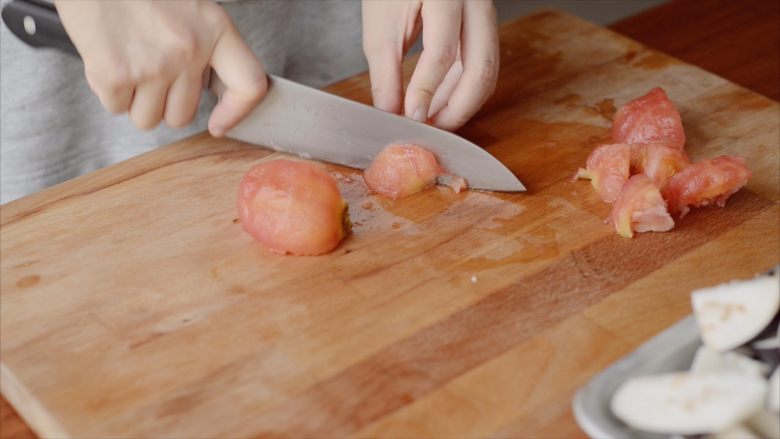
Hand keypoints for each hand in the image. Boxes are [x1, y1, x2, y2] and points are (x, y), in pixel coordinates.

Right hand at [55, 0, 266, 135]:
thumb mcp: (190, 8)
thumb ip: (207, 47)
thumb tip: (213, 90)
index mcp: (215, 29)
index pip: (249, 85)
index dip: (236, 113)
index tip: (219, 124)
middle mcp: (189, 50)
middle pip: (183, 115)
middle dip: (165, 103)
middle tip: (151, 72)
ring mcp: (152, 65)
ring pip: (148, 119)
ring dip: (136, 101)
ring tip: (129, 62)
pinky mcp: (115, 74)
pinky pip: (116, 107)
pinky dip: (110, 91)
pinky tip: (109, 58)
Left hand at [362, 0, 498, 130]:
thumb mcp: (380, 27)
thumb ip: (385, 74)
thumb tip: (392, 114)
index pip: (442, 51)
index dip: (426, 90)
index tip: (411, 117)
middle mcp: (475, 2)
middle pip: (481, 67)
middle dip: (457, 107)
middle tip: (431, 128)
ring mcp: (483, 12)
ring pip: (485, 69)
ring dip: (460, 102)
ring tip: (431, 120)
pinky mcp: (480, 24)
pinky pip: (480, 62)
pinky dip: (460, 87)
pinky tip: (439, 103)